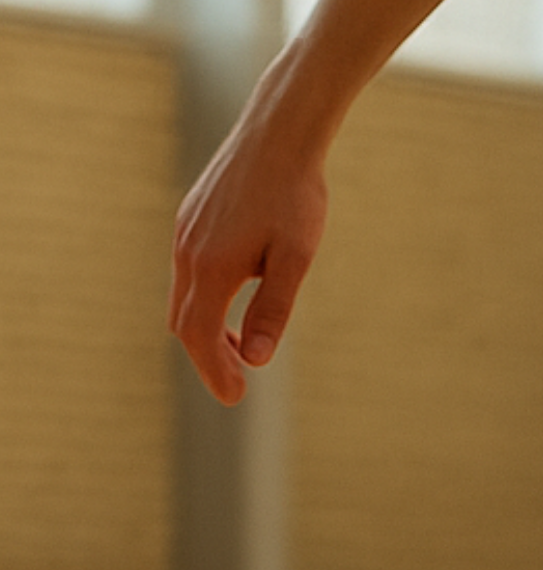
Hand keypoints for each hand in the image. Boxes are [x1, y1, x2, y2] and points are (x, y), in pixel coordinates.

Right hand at [169, 113, 328, 404]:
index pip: (200, 336)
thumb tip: (255, 359)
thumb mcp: (294, 260)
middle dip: (207, 358)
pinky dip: (204, 303)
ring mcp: (185, 233)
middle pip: (184, 323)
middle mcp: (188, 251)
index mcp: (212, 266)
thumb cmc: (295, 197)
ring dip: (206, 331)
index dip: (214, 371)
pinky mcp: (190, 220)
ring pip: (183, 299)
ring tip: (239, 350)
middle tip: (238, 384)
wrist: (278, 134)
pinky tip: (233, 308)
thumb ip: (273, 310)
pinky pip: (187, 275)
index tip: (236, 397)